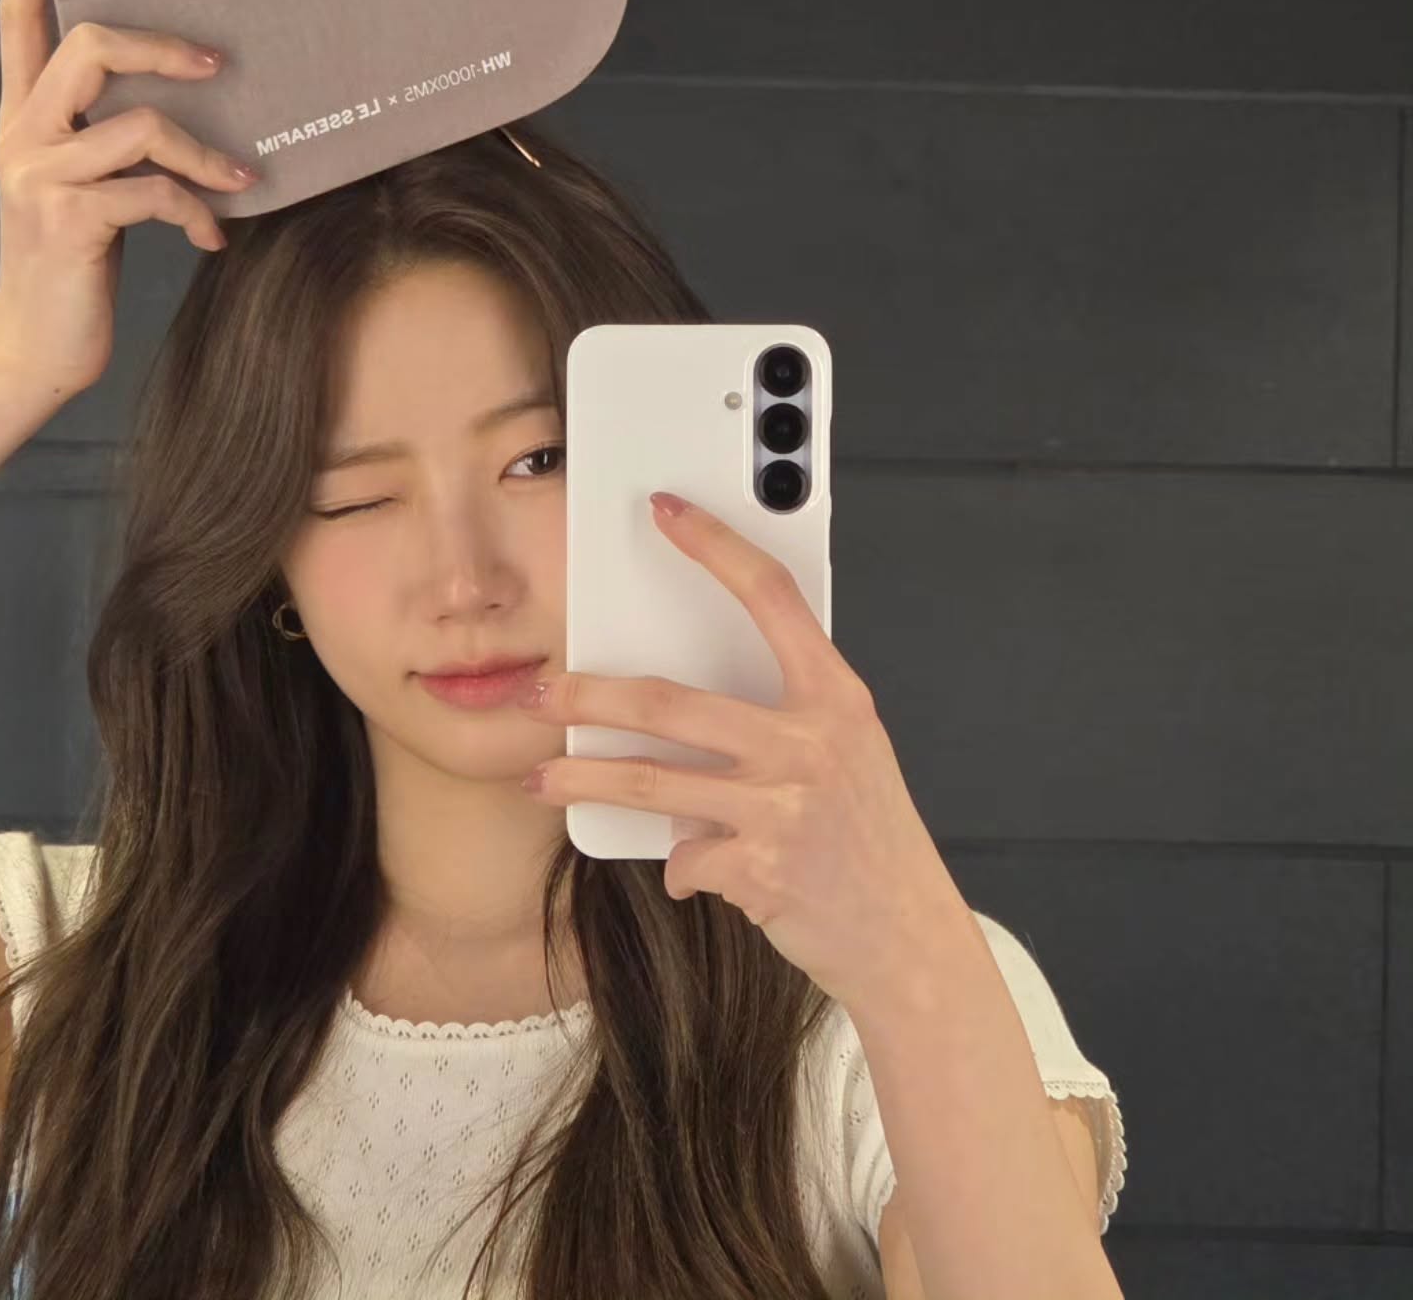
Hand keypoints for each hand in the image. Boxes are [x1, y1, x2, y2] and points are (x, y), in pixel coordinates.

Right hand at [0, 0, 258, 400]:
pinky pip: (153, 191)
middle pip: (87, 45)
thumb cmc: (75, 262)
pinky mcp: (70, 221)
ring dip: (204, 152)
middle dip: (161, 46)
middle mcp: (23, 134)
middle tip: (216, 64)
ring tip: (239, 182)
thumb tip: (190, 95)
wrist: (37, 348)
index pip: (18, 19)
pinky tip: (211, 239)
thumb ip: (111, 139)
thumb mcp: (86, 187)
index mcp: (24, 116)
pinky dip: (195, 212)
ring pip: (139, 123)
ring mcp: (42, 176)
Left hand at [518, 491, 968, 1008]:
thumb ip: (786, 714)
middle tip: (541, 690)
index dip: (715, 547)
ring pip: (650, 782)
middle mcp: (808, 743)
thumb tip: (687, 701)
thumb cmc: (871, 837)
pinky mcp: (759, 869)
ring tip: (540, 777)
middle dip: (590, 694)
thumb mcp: (848, 751)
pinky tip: (690, 870)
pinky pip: (684, 857)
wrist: (909, 936)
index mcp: (835, 697)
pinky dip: (680, 865)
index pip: (770, 596)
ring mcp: (781, 807)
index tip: (669, 513)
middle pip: (670, 700)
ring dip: (583, 779)